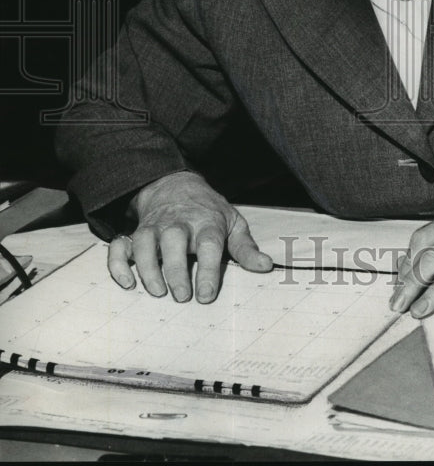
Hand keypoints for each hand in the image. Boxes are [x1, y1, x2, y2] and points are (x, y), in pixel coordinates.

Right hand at [107, 171, 271, 302]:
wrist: (176, 186)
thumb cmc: (208, 212)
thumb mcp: (232, 223)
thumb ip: (246, 248)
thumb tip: (266, 266)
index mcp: (206, 222)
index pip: (209, 243)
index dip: (208, 270)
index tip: (206, 294)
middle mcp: (178, 223)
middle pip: (174, 240)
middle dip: (175, 269)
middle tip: (181, 296)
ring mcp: (154, 227)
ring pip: (144, 242)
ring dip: (147, 268)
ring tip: (157, 293)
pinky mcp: (135, 233)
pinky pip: (119, 246)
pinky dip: (118, 264)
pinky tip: (126, 284)